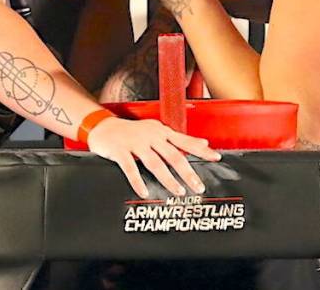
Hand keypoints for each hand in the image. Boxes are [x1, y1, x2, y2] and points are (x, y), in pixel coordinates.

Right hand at [88, 116, 220, 198]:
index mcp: (162, 132)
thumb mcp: (157, 131)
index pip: (185, 141)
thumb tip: (203, 143)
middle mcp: (151, 136)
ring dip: (168, 179)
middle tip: (198, 187)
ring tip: (178, 192)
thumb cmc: (133, 131)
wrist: (103, 126)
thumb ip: (179, 139)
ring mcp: (135, 143)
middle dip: (187, 173)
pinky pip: (130, 168)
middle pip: (173, 156)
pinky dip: (138, 182)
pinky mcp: (120, 151)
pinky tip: (145, 192)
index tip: (216, 158)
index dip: (201, 150)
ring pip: (155, 164)